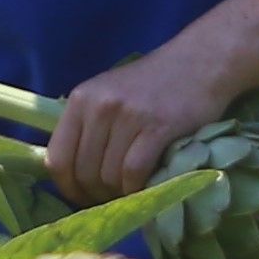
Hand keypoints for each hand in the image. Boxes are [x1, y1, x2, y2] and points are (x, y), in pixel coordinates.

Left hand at [48, 28, 250, 208]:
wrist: (201, 61)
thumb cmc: (154, 83)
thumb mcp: (110, 94)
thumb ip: (88, 126)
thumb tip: (73, 175)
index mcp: (80, 99)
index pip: (57, 158)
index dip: (67, 187)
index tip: (82, 197)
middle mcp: (99, 106)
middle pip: (83, 172)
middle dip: (96, 194)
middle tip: (113, 197)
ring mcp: (128, 116)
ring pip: (108, 176)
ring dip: (119, 193)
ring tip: (131, 190)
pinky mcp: (157, 127)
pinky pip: (134, 172)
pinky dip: (137, 188)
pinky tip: (145, 186)